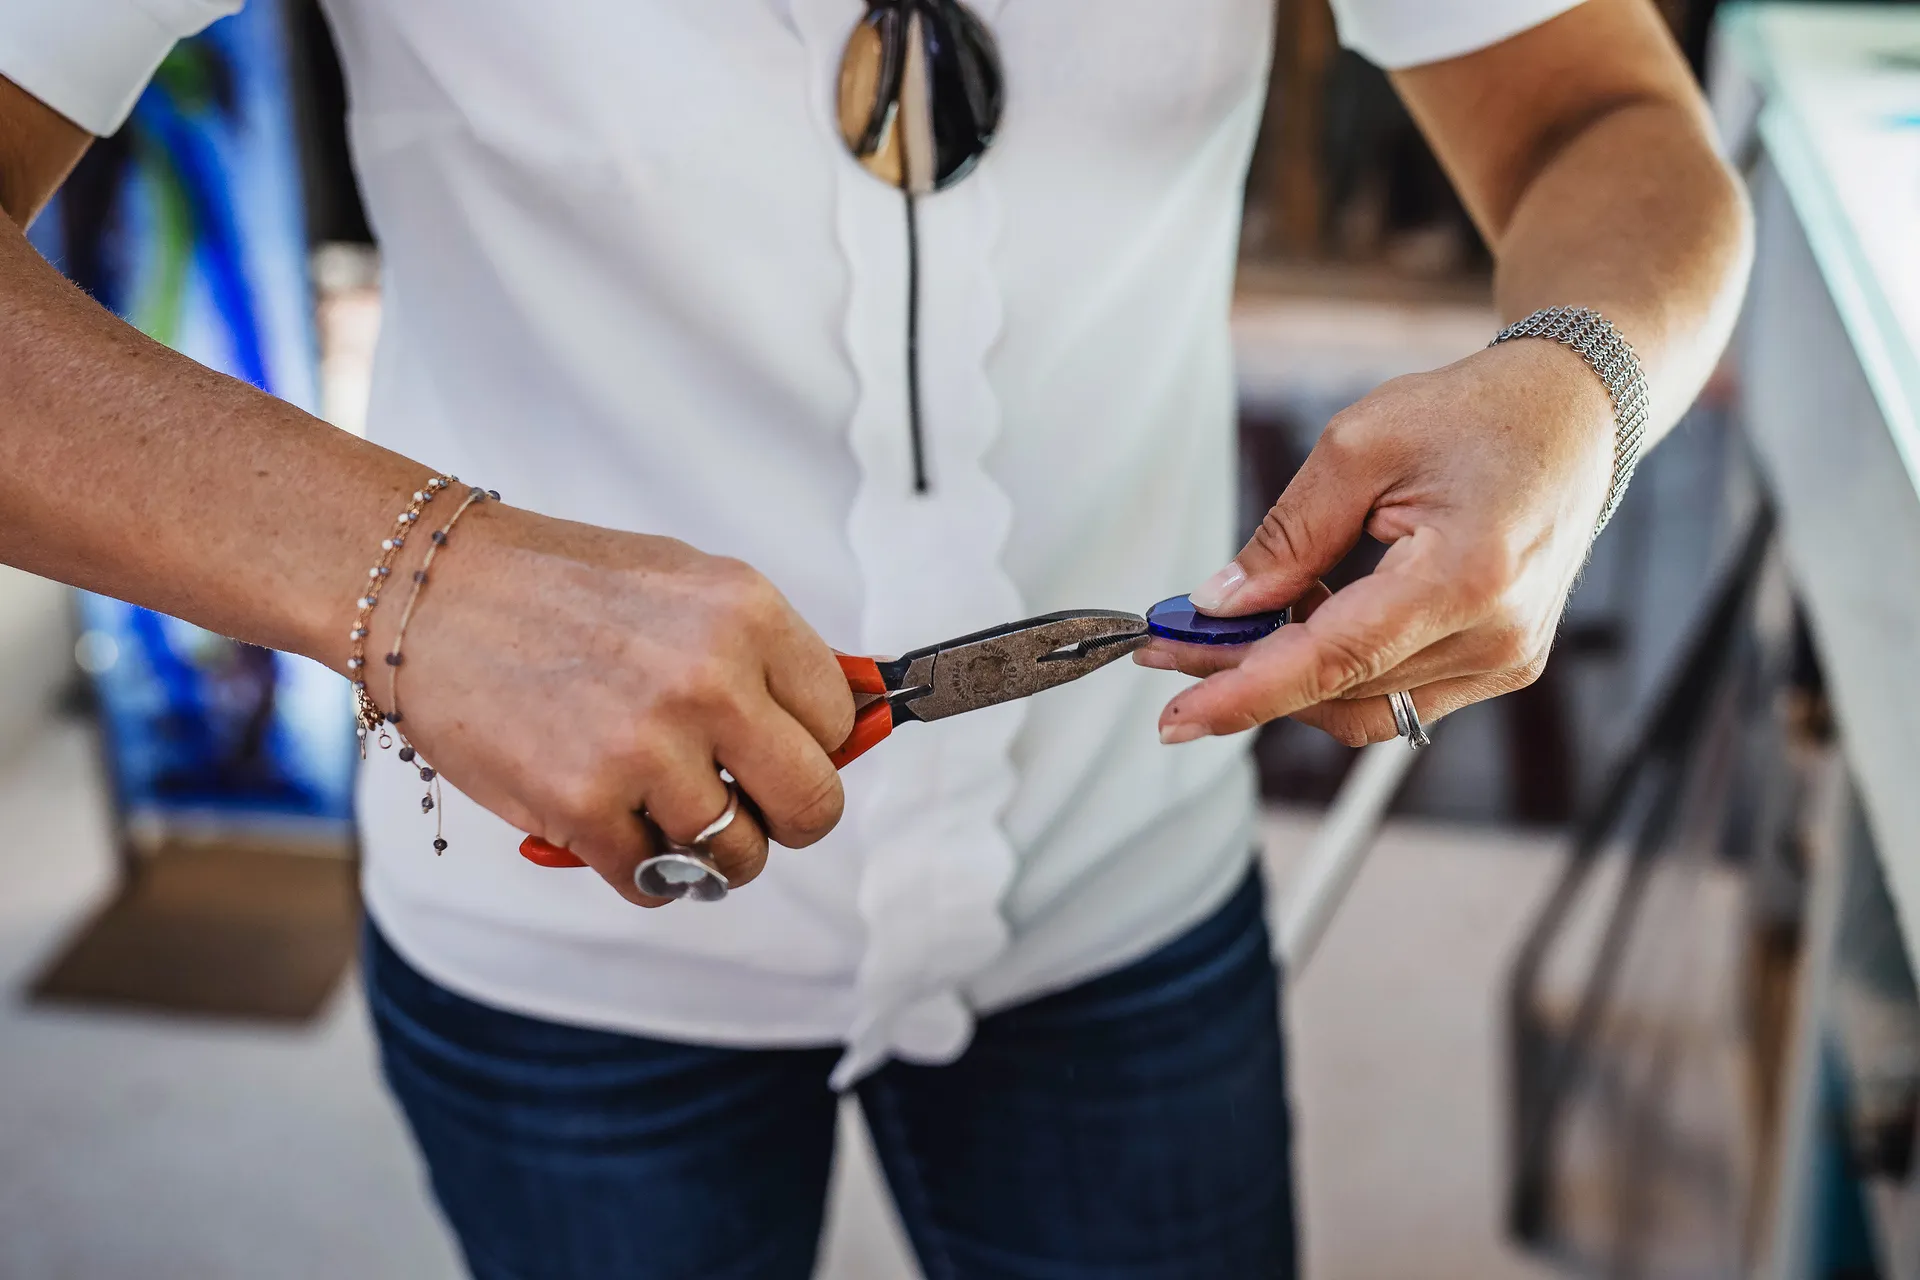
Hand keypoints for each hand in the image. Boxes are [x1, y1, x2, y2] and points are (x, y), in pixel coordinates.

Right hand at [368, 505, 854, 905]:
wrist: (432, 591)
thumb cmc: (561, 589)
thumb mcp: (685, 585)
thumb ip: (762, 656)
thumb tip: (843, 729)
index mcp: (747, 614)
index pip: (840, 720)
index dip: (811, 745)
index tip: (777, 750)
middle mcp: (709, 680)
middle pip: (814, 805)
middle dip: (787, 820)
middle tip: (749, 810)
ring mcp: (646, 747)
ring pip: (737, 857)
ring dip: (710, 856)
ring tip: (668, 816)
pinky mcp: (582, 805)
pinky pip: (654, 881)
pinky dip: (640, 871)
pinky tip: (614, 828)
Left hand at [1138, 339, 1615, 745]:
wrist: (1573, 416)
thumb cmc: (1481, 415)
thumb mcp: (1361, 446)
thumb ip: (1288, 536)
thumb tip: (1222, 605)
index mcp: (1468, 574)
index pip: (1335, 660)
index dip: (1245, 692)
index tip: (1177, 712)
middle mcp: (1495, 635)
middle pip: (1338, 691)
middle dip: (1243, 674)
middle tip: (1172, 643)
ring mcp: (1504, 660)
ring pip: (1360, 707)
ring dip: (1285, 677)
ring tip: (1232, 623)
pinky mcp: (1500, 667)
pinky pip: (1392, 696)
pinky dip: (1333, 672)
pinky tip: (1302, 621)